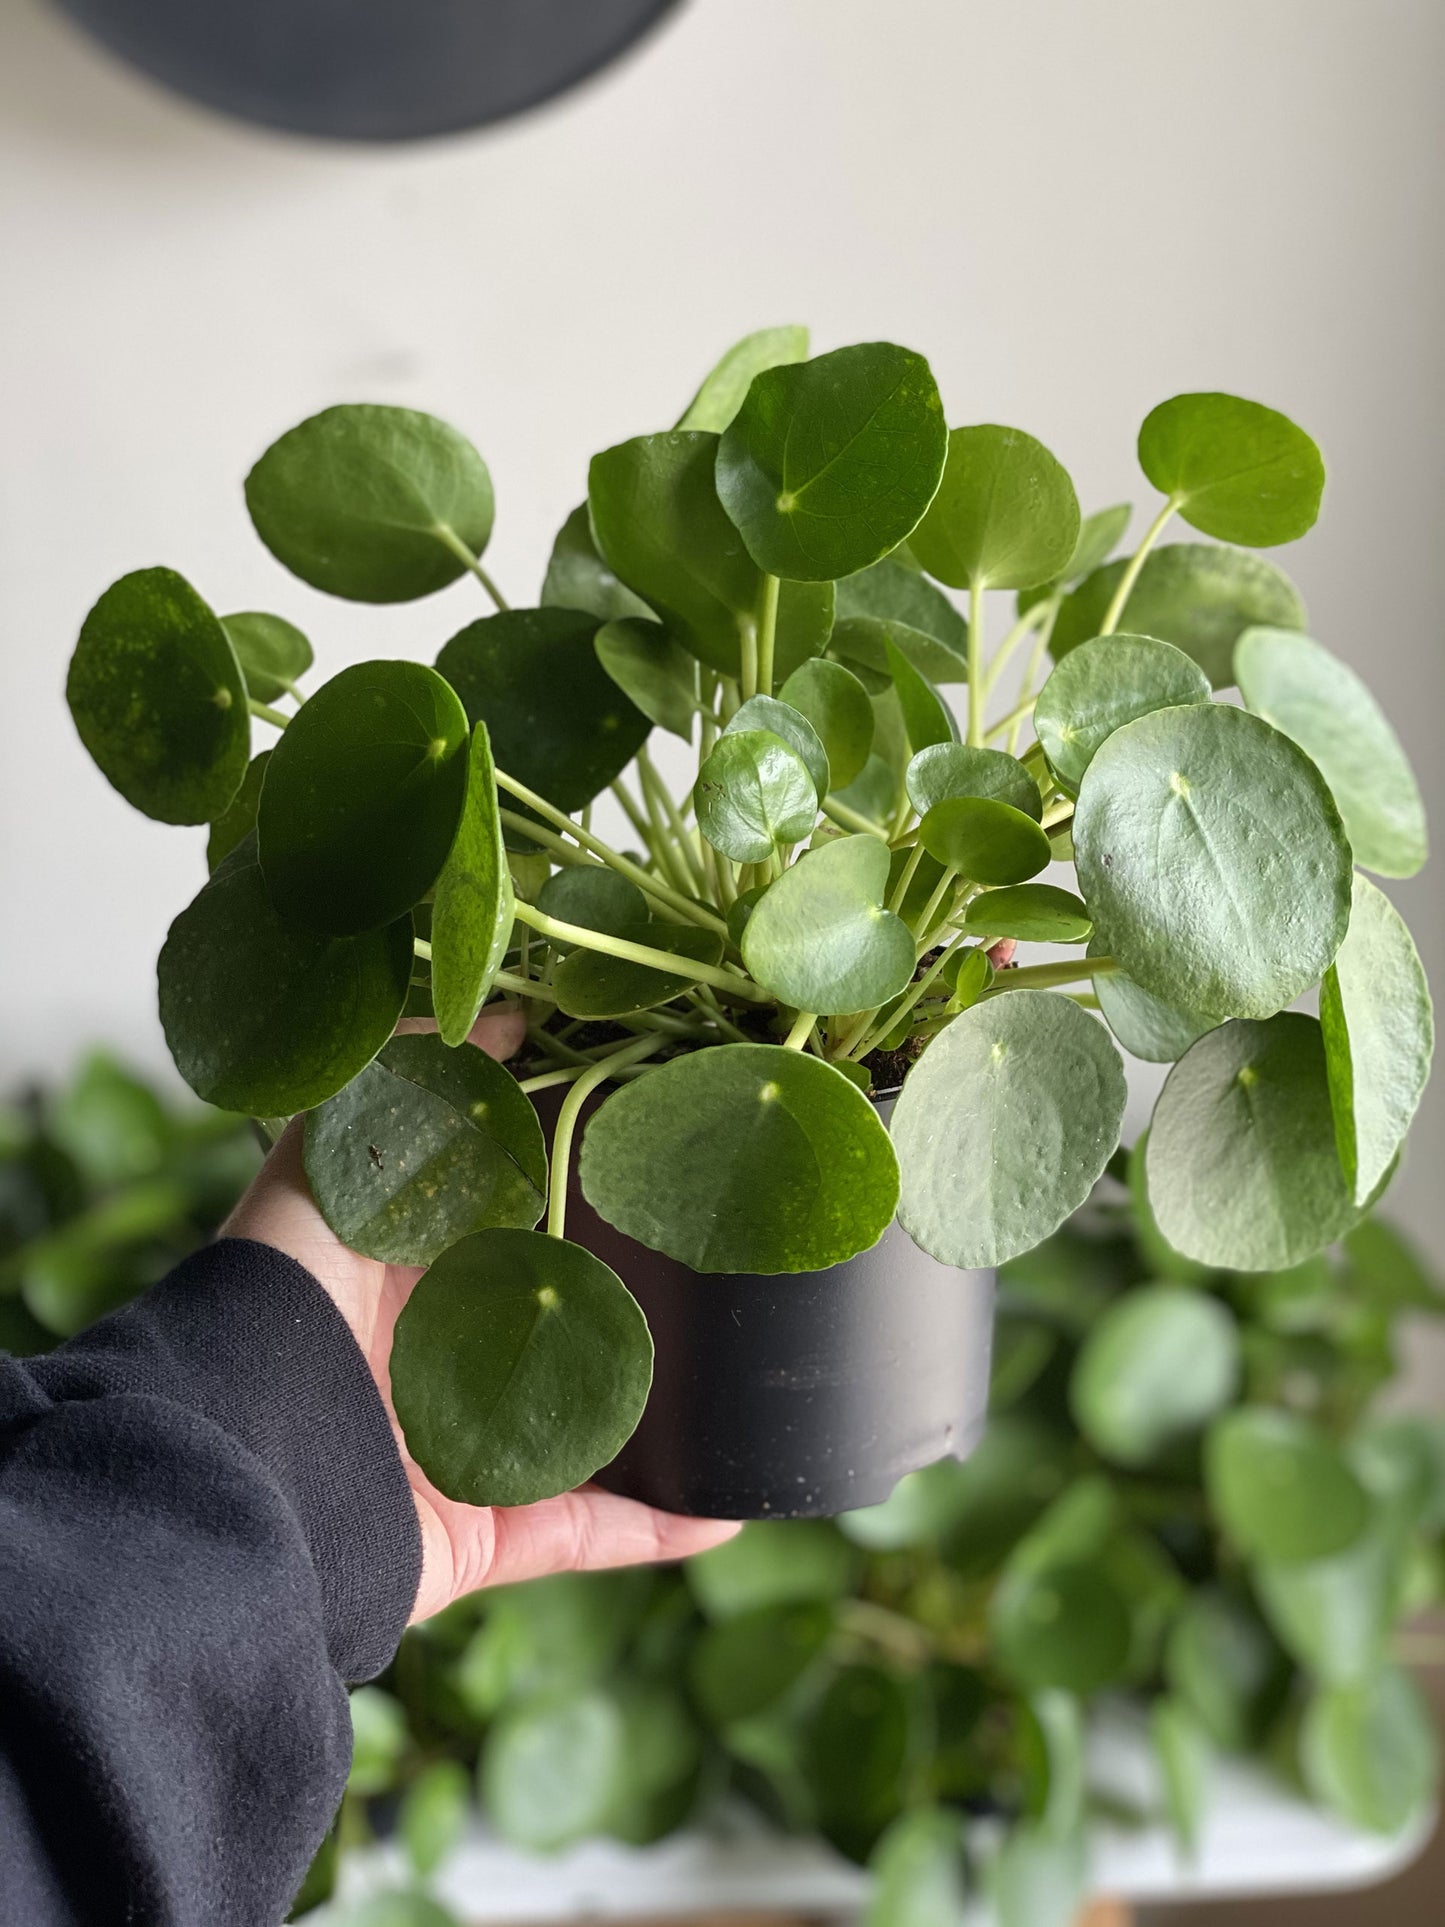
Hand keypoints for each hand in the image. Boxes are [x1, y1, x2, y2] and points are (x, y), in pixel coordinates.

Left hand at [222, 1009, 738, 1620]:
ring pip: (588, 1433)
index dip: (582, 1193)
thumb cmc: (280, 1304)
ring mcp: (466, 1455)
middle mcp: (440, 1364)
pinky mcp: (483, 1538)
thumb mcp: (327, 1168)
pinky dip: (661, 1527)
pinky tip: (735, 1505)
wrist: (242, 1469)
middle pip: (558, 1328)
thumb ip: (396, 1088)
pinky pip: (589, 1534)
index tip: (663, 1158)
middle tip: (731, 1269)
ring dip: (665, 1422)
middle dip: (635, 1306)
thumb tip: (506, 1019)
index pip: (512, 1224)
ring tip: (752, 1391)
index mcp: (408, 1277)